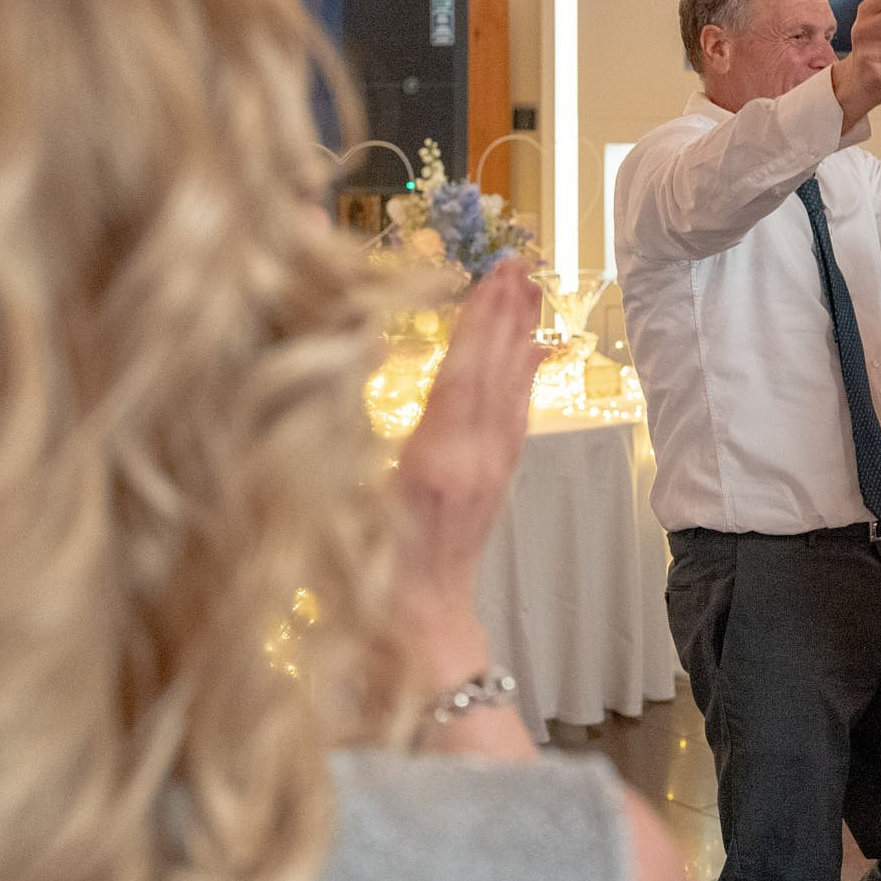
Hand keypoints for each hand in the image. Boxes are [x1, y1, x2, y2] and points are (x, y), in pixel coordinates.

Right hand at [392, 261, 547, 658]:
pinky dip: (525, 372)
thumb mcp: (347, 501)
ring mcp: (493, 468)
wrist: (416, 622)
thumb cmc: (367, 570)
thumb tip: (368, 360)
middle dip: (506, 311)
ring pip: (512, 386)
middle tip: (518, 259)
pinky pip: (518, 412)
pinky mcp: (499, 476)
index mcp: (433, 463)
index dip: (478, 323)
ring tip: (529, 283)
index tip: (490, 276)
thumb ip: (359, 434)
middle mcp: (473, 459)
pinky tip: (533, 345)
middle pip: (495, 371)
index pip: (462, 376)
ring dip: (520, 331)